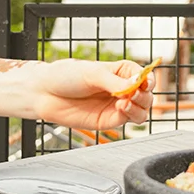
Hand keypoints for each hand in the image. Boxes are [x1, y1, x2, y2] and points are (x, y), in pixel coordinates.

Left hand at [26, 58, 153, 130]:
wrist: (45, 93)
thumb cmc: (66, 76)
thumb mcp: (92, 73)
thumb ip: (115, 82)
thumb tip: (135, 85)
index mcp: (121, 72)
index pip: (144, 76)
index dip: (148, 80)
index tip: (144, 83)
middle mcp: (122, 89)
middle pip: (146, 96)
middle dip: (144, 96)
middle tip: (134, 94)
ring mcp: (116, 106)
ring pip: (141, 111)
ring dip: (139, 108)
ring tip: (125, 103)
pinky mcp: (108, 120)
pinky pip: (126, 121)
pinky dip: (128, 115)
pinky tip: (119, 107)